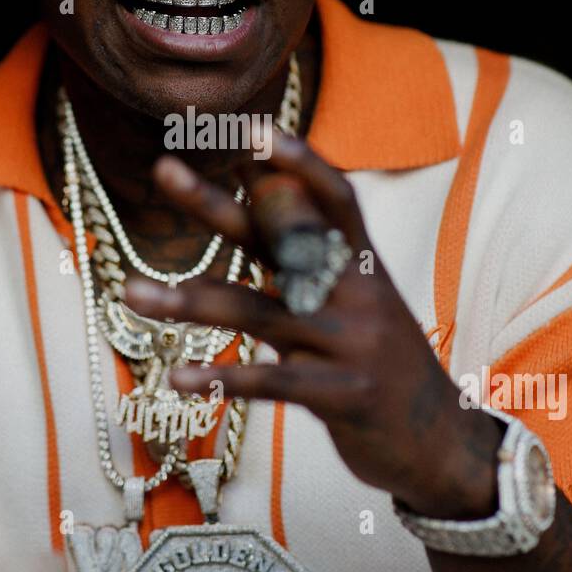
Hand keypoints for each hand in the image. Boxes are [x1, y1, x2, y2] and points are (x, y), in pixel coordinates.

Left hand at [126, 130, 501, 519]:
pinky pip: (273, 383)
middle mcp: (360, 296)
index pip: (334, 197)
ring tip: (130, 293)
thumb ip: (309, 259)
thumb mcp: (359, 303)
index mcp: (363, 267)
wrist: (441, 444)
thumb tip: (259, 190)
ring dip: (188, 301)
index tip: (249, 128)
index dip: (297, 161)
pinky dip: (223, 379)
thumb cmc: (381, 364)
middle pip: (281, 240)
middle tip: (163, 168)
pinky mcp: (345, 398)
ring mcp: (355, 346)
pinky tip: (177, 379)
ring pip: (260, 313)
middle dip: (217, 204)